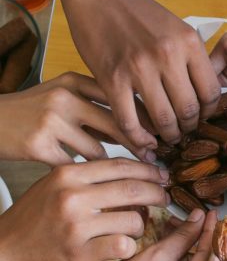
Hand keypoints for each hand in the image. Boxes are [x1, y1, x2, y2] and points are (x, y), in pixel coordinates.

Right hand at [0, 72, 153, 164]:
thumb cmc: (30, 113)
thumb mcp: (62, 98)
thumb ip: (95, 108)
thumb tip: (137, 128)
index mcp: (74, 81)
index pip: (121, 97)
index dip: (144, 118)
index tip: (160, 134)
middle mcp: (64, 96)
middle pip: (117, 123)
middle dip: (138, 143)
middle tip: (154, 158)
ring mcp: (50, 120)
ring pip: (98, 150)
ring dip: (107, 165)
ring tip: (112, 175)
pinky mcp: (38, 145)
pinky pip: (75, 166)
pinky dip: (81, 175)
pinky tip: (82, 180)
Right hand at [0, 158, 170, 260]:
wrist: (4, 251)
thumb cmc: (33, 219)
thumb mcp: (55, 184)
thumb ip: (87, 175)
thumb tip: (130, 169)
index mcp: (68, 174)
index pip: (121, 165)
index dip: (147, 169)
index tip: (161, 174)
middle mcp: (73, 196)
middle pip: (133, 188)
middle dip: (157, 192)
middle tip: (165, 197)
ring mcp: (76, 226)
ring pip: (133, 219)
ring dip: (142, 224)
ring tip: (137, 227)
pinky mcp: (80, 254)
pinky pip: (123, 246)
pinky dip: (130, 248)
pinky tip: (124, 248)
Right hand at [31, 0, 220, 146]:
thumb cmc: (138, 12)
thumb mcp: (176, 28)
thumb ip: (190, 58)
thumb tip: (202, 93)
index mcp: (190, 43)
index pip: (211, 91)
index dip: (209, 112)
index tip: (202, 118)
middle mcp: (168, 56)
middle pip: (189, 110)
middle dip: (189, 128)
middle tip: (184, 133)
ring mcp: (140, 68)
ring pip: (163, 120)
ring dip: (167, 136)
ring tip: (165, 139)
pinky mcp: (112, 79)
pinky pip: (130, 121)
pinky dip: (138, 139)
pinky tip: (142, 143)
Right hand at [76, 209, 215, 260]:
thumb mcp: (155, 258)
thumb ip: (181, 237)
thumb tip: (199, 219)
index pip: (207, 258)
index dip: (208, 231)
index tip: (213, 214)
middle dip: (192, 242)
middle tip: (190, 219)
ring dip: (180, 255)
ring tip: (172, 231)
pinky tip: (164, 252)